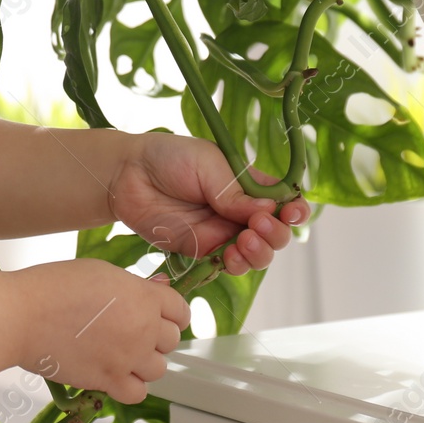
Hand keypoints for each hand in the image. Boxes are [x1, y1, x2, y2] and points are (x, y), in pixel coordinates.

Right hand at [14, 259, 191, 405]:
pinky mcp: (109, 381)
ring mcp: (128, 357)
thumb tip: (157, 290)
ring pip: (158, 369)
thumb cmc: (52, 287)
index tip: (158, 316)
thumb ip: (134, 286)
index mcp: (143, 297)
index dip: (170, 313)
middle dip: (154, 337)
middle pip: (171, 341)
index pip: (181, 311)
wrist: (21, 316)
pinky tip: (114, 373)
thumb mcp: (100, 272)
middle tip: (130, 331)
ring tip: (119, 353)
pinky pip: (138, 393)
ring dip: (142, 362)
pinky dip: (130, 386)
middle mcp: (143, 328)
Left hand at [107, 132, 310, 275]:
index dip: (295, 211)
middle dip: (276, 233)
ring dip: (260, 252)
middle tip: (258, 224)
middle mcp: (241, 211)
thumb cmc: (169, 157)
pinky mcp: (202, 249)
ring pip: (257, 253)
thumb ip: (235, 191)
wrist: (128, 174)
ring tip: (246, 240)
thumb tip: (268, 210)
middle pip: (276, 232)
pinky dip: (238, 264)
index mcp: (249, 184)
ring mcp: (223, 232)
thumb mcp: (208, 164)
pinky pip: (229, 264)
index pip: (284, 201)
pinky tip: (232, 255)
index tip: (293, 213)